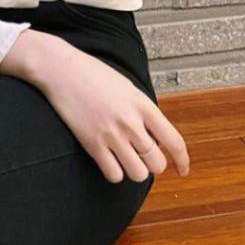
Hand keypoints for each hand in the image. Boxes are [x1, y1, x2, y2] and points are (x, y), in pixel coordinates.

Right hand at [35, 47, 189, 184]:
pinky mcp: (92, 144)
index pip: (174, 141)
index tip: (182, 169)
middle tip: (141, 155)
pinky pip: (114, 175)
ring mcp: (111, 134)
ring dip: (134, 170)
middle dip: (153, 164)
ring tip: (124, 158)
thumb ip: (142, 111)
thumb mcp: (127, 87)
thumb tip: (155, 137)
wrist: (61, 69)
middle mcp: (131, 121)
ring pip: (138, 174)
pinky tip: (109, 160)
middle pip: (157, 163)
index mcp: (143, 104)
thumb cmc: (92, 74)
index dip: (182, 160)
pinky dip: (114, 172)